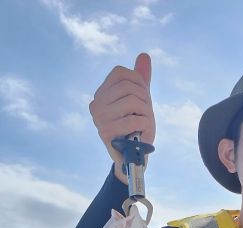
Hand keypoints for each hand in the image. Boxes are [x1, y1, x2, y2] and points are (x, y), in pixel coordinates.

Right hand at [89, 53, 154, 184]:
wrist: (133, 156)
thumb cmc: (136, 127)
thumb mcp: (140, 99)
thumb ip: (140, 78)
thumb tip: (144, 55)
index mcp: (101, 93)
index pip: (121, 73)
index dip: (138, 83)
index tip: (141, 99)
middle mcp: (96, 104)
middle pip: (129, 86)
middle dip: (145, 100)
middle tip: (144, 114)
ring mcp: (99, 118)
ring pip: (133, 101)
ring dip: (146, 113)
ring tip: (142, 124)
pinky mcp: (105, 132)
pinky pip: (134, 120)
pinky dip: (145, 126)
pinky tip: (140, 133)